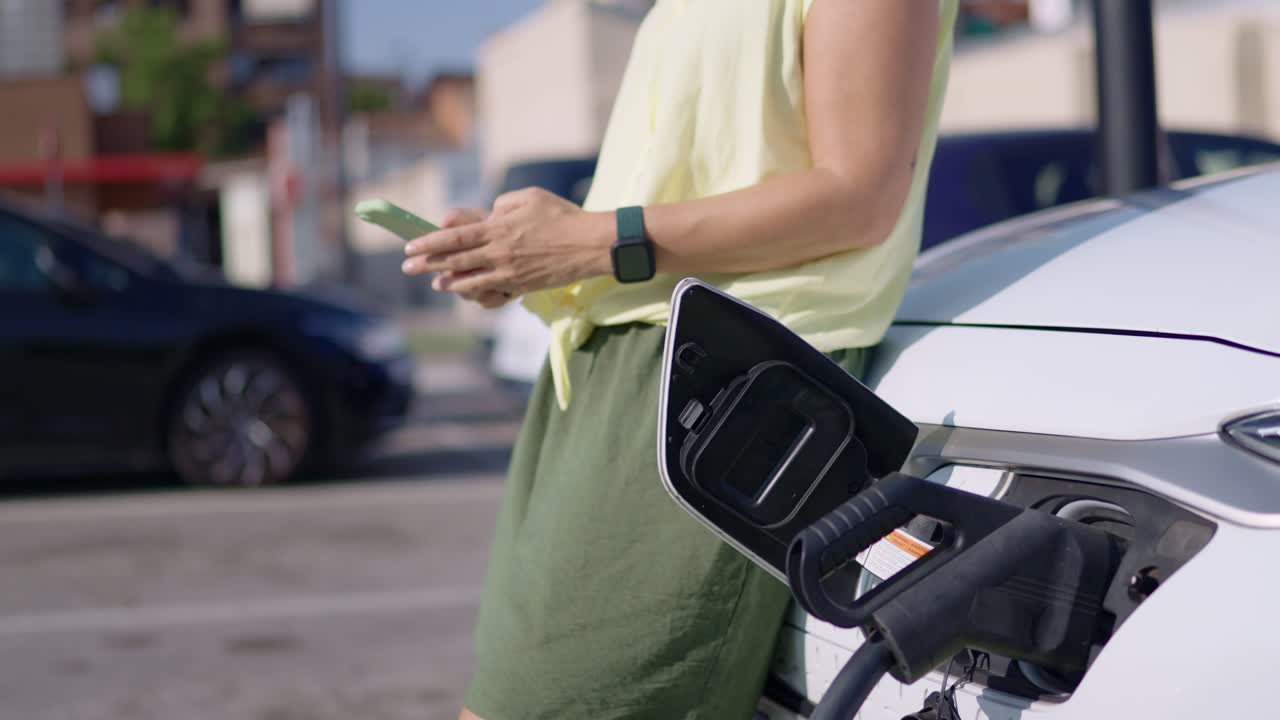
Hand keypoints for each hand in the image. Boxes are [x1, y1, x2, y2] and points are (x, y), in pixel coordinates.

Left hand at [401, 188, 611, 305]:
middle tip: (407, 267)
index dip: (429, 242)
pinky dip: (474, 293)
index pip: (454, 237)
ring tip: (435, 282)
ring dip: (448, 282)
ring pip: (469, 281)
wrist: (590, 245)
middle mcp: (499, 253)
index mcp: (499, 228)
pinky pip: (491, 293)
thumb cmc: (562, 216)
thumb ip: (501, 204)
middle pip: (454, 260)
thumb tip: (485, 216)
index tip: (410, 246)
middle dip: (427, 264)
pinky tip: (465, 291)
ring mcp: (509, 273)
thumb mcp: (529, 197)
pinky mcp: (521, 286)